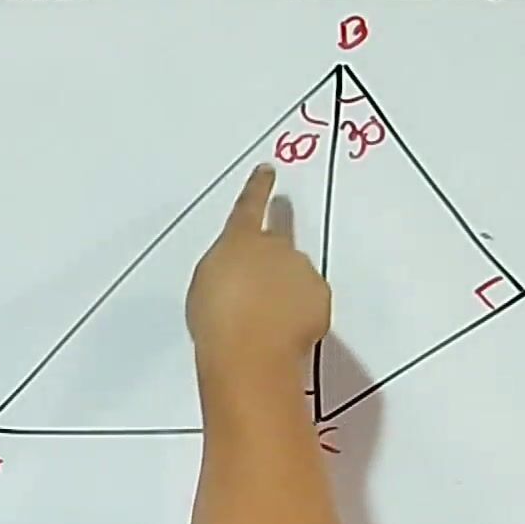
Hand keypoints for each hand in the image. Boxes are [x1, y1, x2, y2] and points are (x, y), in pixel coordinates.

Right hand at [185, 164, 331, 372]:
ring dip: (284, 290)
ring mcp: (301, 270)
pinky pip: (310, 299)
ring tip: (263, 321)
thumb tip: (236, 271)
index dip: (259, 186)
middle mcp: (275, 247)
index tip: (268, 171)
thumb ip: (225, 266)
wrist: (249, 352)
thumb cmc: (219, 322)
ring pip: (295, 274)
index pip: (250, 203)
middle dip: (272, 260)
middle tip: (256, 290)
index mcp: (239, 239)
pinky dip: (300, 311)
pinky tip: (282, 330)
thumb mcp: (205, 285)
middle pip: (279, 243)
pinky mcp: (319, 295)